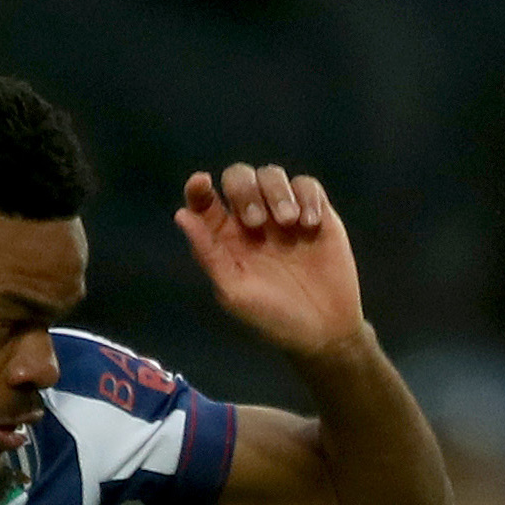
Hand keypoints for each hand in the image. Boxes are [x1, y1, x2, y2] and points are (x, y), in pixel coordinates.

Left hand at [177, 165, 367, 361]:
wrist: (323, 330)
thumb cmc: (273, 317)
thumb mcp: (234, 291)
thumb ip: (208, 253)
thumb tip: (181, 215)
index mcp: (225, 237)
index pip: (205, 202)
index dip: (198, 188)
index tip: (201, 183)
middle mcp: (251, 220)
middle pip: (238, 177)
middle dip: (245, 191)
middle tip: (257, 221)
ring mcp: (284, 214)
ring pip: (271, 174)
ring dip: (277, 192)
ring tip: (289, 222)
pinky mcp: (316, 213)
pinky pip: (306, 185)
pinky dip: (306, 196)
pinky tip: (309, 224)